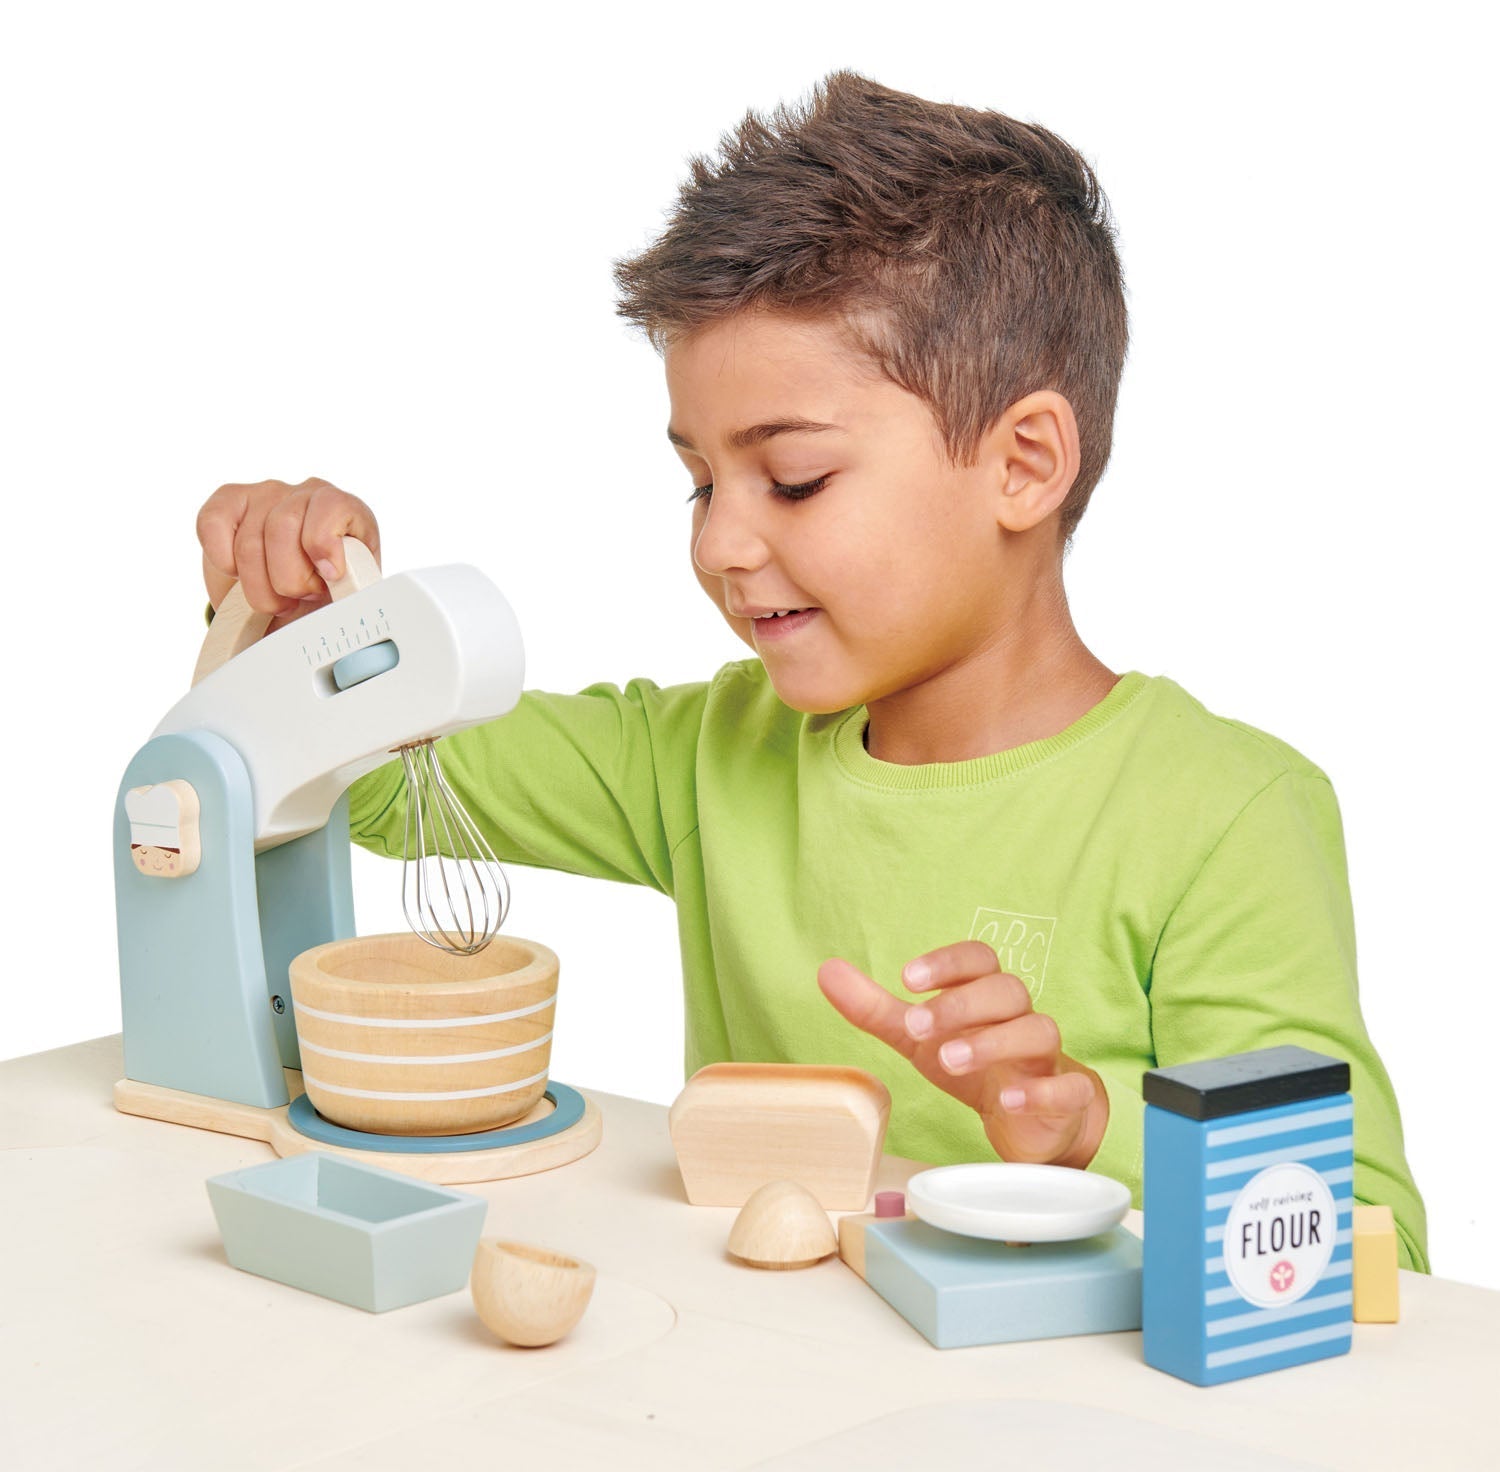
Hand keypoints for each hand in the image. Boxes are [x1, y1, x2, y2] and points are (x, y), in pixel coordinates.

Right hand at [196, 477, 380, 629]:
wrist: (298, 601)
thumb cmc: (327, 594)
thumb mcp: (349, 595)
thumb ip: (350, 589)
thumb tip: (339, 593)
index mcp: (347, 510)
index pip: (332, 505)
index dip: (324, 544)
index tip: (329, 576)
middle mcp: (307, 493)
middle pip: (283, 528)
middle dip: (289, 579)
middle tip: (299, 597)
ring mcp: (267, 494)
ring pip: (249, 542)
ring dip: (259, 586)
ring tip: (275, 598)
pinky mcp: (230, 501)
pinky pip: (212, 524)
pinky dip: (222, 560)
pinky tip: (238, 575)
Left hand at [817, 941, 1107, 1168]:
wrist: (1038, 1120)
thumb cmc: (977, 1065)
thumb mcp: (920, 1038)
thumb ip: (876, 1007)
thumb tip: (826, 969)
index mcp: (987, 997)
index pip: (979, 959)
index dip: (947, 963)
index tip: (907, 978)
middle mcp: (1021, 1019)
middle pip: (1008, 990)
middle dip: (961, 1004)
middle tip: (917, 1026)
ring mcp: (1048, 1058)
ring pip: (1039, 1031)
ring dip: (993, 1041)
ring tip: (949, 1059)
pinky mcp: (1066, 1099)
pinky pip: (1067, 1087)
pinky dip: (1040, 1090)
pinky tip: (1007, 1100)